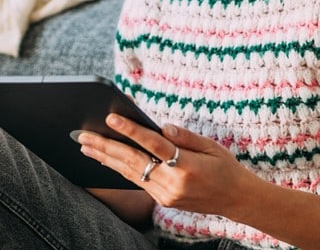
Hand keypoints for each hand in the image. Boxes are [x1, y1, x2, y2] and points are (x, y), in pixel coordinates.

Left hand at [76, 114, 257, 215]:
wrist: (236, 199)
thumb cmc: (225, 168)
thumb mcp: (212, 146)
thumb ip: (185, 137)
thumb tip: (160, 127)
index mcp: (188, 166)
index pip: (153, 145)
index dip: (131, 130)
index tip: (111, 118)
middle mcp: (173, 183)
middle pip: (134, 161)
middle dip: (106, 146)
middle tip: (82, 135)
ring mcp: (166, 194)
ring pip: (130, 173)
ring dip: (106, 158)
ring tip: (85, 146)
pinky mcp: (163, 200)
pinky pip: (137, 181)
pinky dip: (119, 168)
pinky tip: (105, 159)